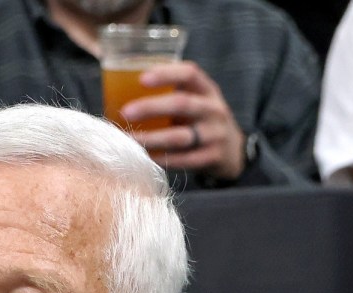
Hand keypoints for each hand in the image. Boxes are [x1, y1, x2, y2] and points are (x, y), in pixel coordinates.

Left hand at [116, 61, 247, 182]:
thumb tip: (119, 91)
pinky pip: (181, 160)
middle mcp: (214, 109)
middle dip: (151, 107)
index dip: (166, 74)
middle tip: (125, 112)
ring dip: (150, 138)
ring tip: (127, 139)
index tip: (141, 78)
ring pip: (179, 137)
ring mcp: (214, 134)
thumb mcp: (196, 100)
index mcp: (208, 89)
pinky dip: (160, 159)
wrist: (232, 151)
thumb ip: (171, 94)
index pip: (190, 73)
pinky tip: (142, 157)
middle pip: (182, 104)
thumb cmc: (200, 121)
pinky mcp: (211, 158)